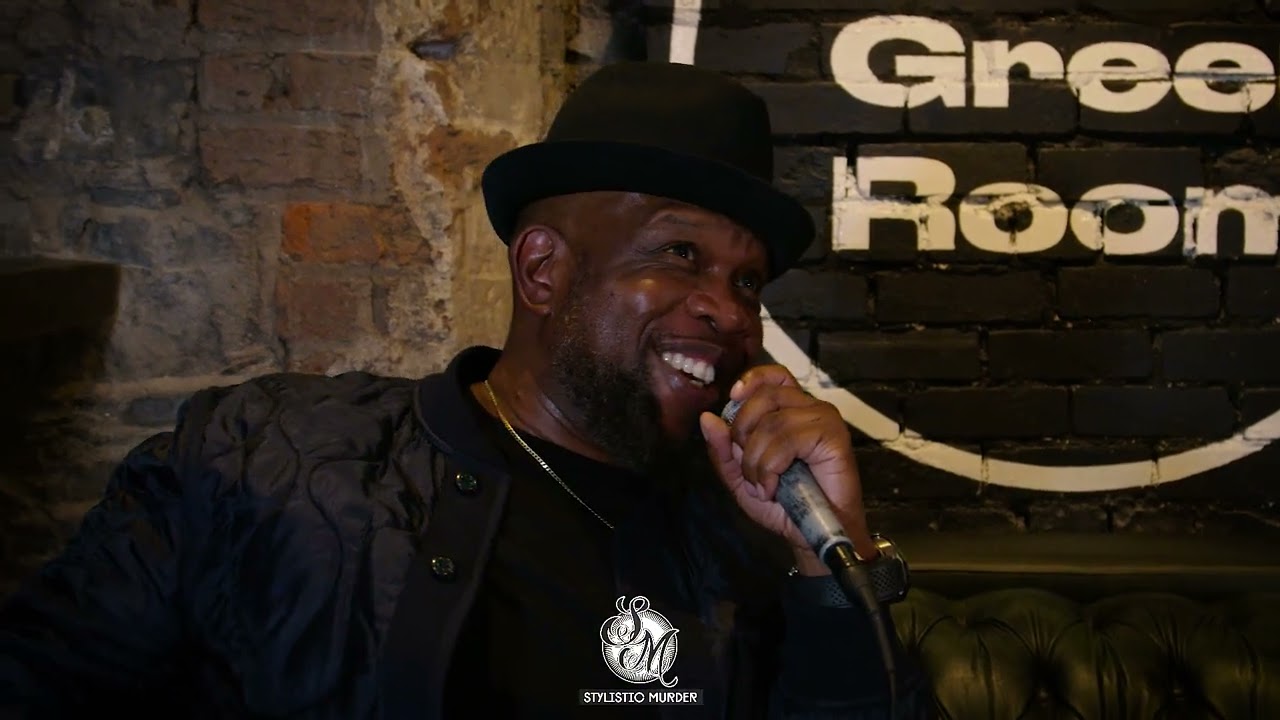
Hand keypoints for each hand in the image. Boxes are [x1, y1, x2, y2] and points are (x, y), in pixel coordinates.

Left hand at [699, 365, 875, 574]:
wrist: (810, 534)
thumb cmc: (782, 505)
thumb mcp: (741, 478)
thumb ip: (723, 450)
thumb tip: (706, 418)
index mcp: (790, 410)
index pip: (774, 374)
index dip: (753, 379)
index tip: (733, 397)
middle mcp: (808, 408)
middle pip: (765, 396)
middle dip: (743, 433)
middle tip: (747, 468)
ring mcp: (824, 419)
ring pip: (773, 422)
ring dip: (756, 460)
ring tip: (762, 486)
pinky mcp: (834, 435)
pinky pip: (789, 438)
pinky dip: (771, 467)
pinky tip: (773, 488)